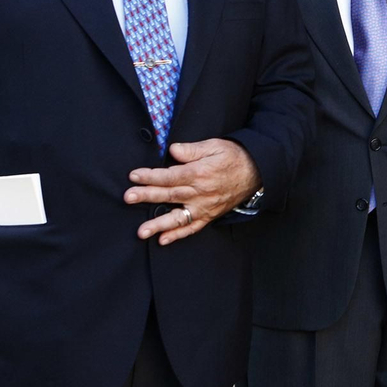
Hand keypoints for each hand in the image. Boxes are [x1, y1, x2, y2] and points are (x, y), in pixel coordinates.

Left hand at [123, 138, 259, 244]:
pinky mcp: (209, 215)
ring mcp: (205, 207)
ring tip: (142, 232)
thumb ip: (192, 150)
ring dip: (159, 224)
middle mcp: (201, 193)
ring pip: (178, 217)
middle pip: (169, 195)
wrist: (257, 172)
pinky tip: (163, 240)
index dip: (150, 176)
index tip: (134, 176)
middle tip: (128, 198)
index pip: (170, 176)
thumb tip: (172, 151)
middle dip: (147, 196)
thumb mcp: (215, 146)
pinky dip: (178, 235)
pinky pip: (193, 227)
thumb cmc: (234, 157)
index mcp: (200, 173)